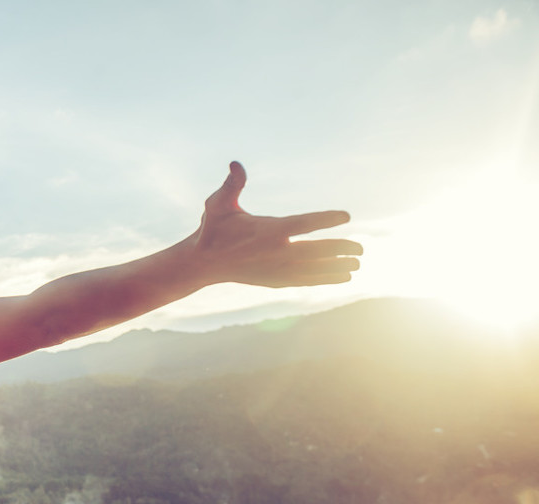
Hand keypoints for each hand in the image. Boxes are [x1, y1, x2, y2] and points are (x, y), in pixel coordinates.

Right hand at [187, 162, 360, 287]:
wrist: (202, 264)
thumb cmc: (212, 230)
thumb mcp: (218, 204)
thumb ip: (232, 184)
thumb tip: (235, 163)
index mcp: (267, 230)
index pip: (303, 224)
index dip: (326, 219)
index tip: (346, 216)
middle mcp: (275, 252)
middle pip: (316, 251)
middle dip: (340, 249)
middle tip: (361, 249)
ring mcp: (276, 269)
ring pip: (314, 269)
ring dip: (337, 267)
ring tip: (357, 265)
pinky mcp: (275, 281)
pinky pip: (306, 280)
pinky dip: (325, 279)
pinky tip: (342, 277)